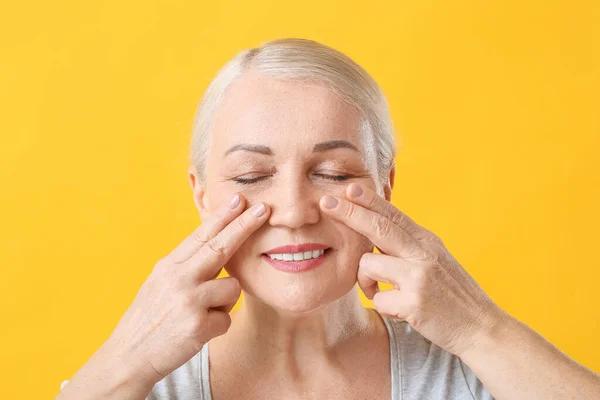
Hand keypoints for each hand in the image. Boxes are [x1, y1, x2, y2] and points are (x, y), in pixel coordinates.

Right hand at [104, 194, 269, 383]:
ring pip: (232, 288)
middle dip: (244, 226)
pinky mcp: (197, 326)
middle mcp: (178, 279)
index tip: (239, 198)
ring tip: (199, 315)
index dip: (223, 216)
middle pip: (220, 247)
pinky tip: (196, 332)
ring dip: (223, 303)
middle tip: (264, 209)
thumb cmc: (151, 317)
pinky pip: (227, 319)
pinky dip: (217, 326)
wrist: (129, 356)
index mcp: (169, 266)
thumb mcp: (161, 283)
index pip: (201, 235)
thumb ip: (187, 265)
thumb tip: (217, 243)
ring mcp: (188, 301)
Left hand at [319, 183, 507, 357]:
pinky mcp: (415, 302)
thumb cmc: (452, 296)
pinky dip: (384, 308)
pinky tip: (401, 312)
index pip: (393, 214)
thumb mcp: (435, 262)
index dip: (369, 200)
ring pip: (368, 264)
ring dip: (366, 282)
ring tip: (382, 293)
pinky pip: (377, 299)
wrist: (482, 329)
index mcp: (427, 242)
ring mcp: (420, 277)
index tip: (348, 187)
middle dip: (350, 213)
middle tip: (326, 203)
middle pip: (379, 227)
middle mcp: (424, 253)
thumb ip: (408, 247)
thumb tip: (376, 233)